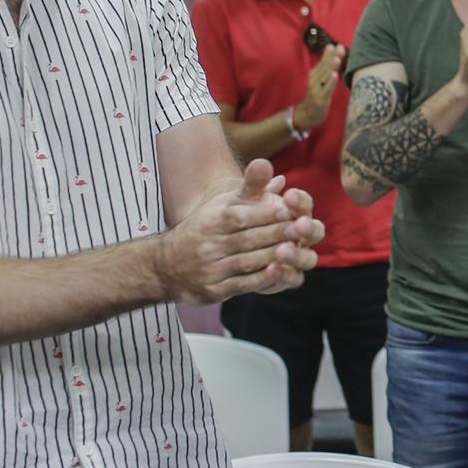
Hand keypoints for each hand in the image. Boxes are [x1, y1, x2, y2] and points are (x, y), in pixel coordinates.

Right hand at [157, 159, 323, 303]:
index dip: (266, 213)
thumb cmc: (204, 229)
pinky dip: (262, 279)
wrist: (166, 265)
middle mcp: (209, 244)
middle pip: (247, 239)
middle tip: (300, 229)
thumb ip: (251, 190)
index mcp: (212, 220)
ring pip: (247, 262)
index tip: (290, 211)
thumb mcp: (221, 205)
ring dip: (272, 256)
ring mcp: (210, 268)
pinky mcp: (213, 290)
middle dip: (275, 234)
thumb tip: (280, 177)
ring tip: (296, 250)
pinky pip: (241, 284)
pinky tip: (280, 272)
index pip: (241, 215)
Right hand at [292, 44, 343, 129]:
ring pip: (325, 77)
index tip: (335, 45)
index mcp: (315, 74)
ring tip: (337, 58)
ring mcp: (317, 90)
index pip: (323, 62)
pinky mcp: (320, 99)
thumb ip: (327, 67)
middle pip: (324, 67)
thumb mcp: (321, 81)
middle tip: (339, 48)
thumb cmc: (317, 95)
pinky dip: (330, 82)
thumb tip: (334, 52)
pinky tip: (334, 75)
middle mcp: (314, 80)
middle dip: (332, 57)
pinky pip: (327, 90)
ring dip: (331, 67)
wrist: (306, 115)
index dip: (329, 54)